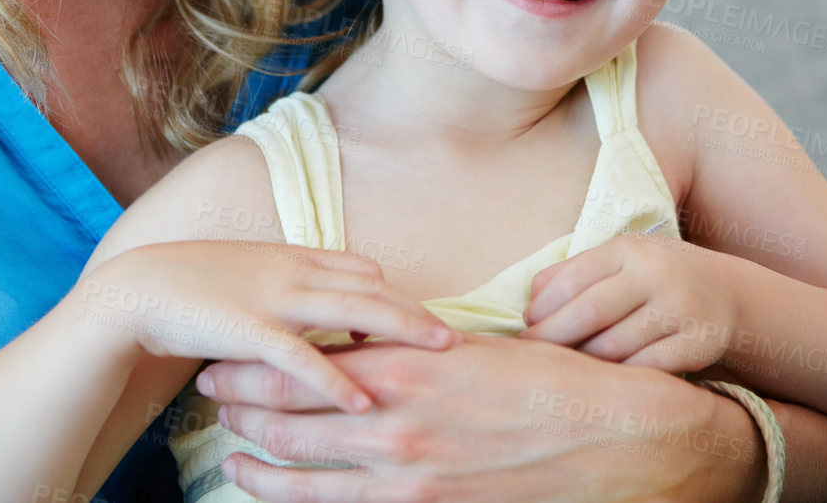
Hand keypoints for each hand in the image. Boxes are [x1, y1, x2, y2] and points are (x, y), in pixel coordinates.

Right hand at [73, 241, 455, 412]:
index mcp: (291, 256)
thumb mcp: (249, 276)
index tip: (429, 315)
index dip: (397, 293)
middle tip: (459, 335)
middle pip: (372, 288)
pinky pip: (304, 359)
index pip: (362, 270)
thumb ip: (288, 286)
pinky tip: (364, 402)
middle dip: (418, 311)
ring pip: (354, 313)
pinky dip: (338, 380)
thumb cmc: (191, 288)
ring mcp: (274, 298)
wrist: (136, 291)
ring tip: (440, 355)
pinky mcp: (250, 331)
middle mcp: (292, 271)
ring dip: (401, 333)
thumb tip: (324, 307)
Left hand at [197, 334, 765, 501]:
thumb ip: (408, 346)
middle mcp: (394, 422)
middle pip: (284, 419)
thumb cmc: (548, 381)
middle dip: (238, 408)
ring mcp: (408, 476)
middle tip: (209, 395)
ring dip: (255, 465)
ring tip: (229, 454)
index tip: (224, 354)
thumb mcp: (470, 345)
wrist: (617, 439)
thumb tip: (364, 341)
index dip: (251, 362)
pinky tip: (283, 498)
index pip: (299, 363)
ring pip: (302, 476)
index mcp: (403, 365)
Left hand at [521, 234, 742, 372]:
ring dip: (583, 361)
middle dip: (553, 336)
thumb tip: (531, 303)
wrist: (728, 293)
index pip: (573, 278)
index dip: (543, 306)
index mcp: (629, 249)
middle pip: (590, 311)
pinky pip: (647, 369)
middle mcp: (656, 274)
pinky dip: (620, 377)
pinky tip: (604, 381)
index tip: (527, 326)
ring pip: (615, 346)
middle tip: (532, 352)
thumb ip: (574, 273)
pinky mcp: (699, 343)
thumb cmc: (655, 278)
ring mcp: (680, 309)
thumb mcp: (620, 260)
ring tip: (565, 367)